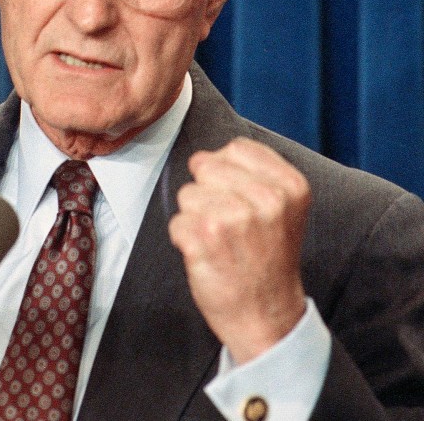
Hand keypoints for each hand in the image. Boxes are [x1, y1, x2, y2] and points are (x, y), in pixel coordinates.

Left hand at [168, 137, 310, 363]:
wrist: (267, 317)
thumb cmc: (268, 259)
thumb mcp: (283, 209)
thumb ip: (256, 174)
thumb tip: (210, 153)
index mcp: (289, 185)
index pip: (235, 148)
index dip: (225, 171)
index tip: (238, 198)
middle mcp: (266, 199)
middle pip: (205, 166)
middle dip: (207, 192)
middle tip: (228, 225)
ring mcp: (234, 219)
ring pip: (187, 193)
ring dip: (194, 217)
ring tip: (220, 242)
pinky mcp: (204, 239)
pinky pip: (176, 222)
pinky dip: (184, 239)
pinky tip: (208, 256)